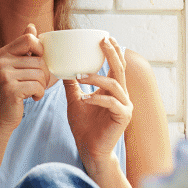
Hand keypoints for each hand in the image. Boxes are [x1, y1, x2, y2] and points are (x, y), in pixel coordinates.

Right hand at [0, 24, 49, 133]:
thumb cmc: (12, 91)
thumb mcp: (15, 67)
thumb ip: (23, 48)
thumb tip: (31, 26)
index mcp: (3, 53)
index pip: (29, 39)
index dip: (40, 50)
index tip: (37, 64)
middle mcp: (1, 61)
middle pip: (39, 59)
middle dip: (44, 74)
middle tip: (37, 84)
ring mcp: (4, 75)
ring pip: (40, 73)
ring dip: (42, 86)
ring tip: (33, 91)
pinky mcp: (10, 89)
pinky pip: (37, 86)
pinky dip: (39, 94)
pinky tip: (32, 97)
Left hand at [63, 37, 132, 172]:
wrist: (89, 150)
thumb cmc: (84, 127)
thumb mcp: (75, 101)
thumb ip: (72, 85)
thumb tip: (63, 68)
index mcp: (113, 90)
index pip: (115, 66)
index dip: (113, 51)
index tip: (105, 37)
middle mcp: (122, 96)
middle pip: (120, 69)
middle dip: (112, 53)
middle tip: (103, 41)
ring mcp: (124, 106)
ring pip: (113, 84)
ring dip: (96, 78)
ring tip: (79, 76)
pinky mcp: (123, 117)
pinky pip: (111, 102)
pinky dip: (97, 98)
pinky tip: (85, 98)